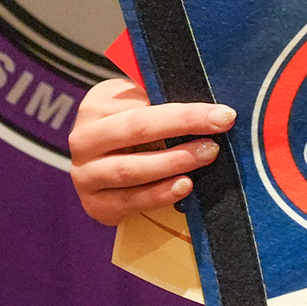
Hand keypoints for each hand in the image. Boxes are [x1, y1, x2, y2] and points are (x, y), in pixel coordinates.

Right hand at [68, 78, 234, 225]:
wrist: (109, 168)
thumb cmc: (137, 129)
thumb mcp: (142, 105)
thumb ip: (164, 100)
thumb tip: (210, 105)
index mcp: (96, 105)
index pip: (144, 103)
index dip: (185, 109)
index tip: (223, 113)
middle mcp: (84, 139)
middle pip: (136, 129)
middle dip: (182, 126)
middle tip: (221, 127)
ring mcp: (85, 175)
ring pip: (130, 168)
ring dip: (173, 161)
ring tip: (207, 155)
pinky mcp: (95, 205)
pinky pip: (130, 201)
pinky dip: (159, 194)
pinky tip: (184, 186)